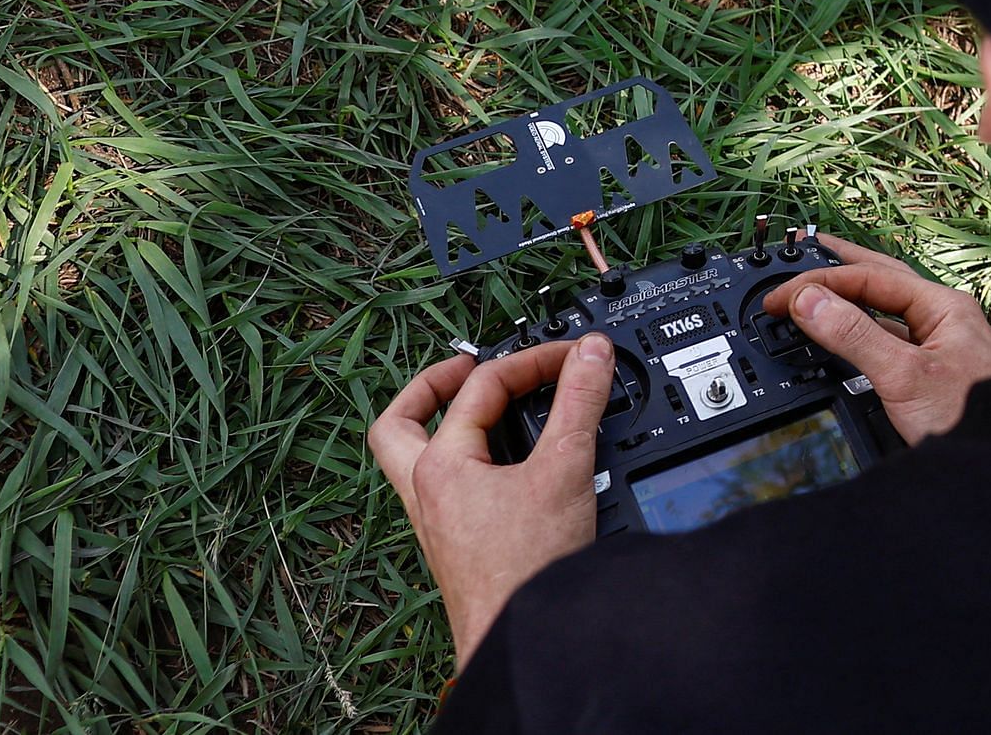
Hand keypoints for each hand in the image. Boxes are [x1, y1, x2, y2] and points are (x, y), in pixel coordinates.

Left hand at [368, 333, 613, 669]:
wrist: (521, 637)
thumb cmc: (527, 571)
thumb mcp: (564, 469)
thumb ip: (579, 403)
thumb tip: (590, 354)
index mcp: (440, 467)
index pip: (481, 387)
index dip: (533, 361)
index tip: (575, 356)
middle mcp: (427, 494)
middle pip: (399, 425)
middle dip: (430, 387)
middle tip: (466, 367)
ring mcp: (436, 523)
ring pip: (415, 460)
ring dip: (440, 426)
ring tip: (476, 410)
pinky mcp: (455, 546)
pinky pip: (443, 489)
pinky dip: (463, 463)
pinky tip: (500, 467)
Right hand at [766, 234, 990, 442]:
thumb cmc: (968, 416)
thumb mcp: (902, 375)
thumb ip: (854, 336)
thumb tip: (809, 301)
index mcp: (943, 306)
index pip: (872, 277)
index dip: (823, 281)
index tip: (782, 295)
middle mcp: (943, 318)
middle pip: (882, 280)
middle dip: (843, 265)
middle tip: (806, 250)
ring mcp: (939, 344)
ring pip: (885, 310)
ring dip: (850, 297)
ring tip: (821, 284)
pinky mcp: (931, 371)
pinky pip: (889, 338)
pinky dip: (860, 330)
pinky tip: (846, 333)